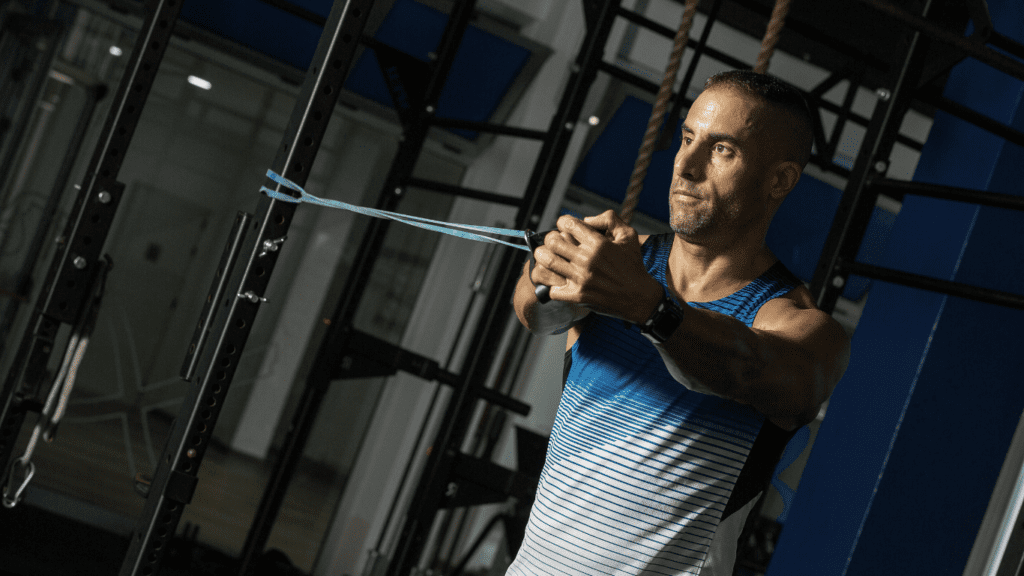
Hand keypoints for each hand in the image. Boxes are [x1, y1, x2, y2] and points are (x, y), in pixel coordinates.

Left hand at [531, 210, 661, 323]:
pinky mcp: (578, 296)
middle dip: (551, 238)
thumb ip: (609, 219)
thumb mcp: (628, 235)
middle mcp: (587, 260)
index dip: (563, 222)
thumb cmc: (633, 265)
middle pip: (552, 241)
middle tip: (554, 242)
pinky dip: (550, 284)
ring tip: (548, 257)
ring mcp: (581, 279)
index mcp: (598, 243)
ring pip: (547, 261)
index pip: (567, 224)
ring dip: (544, 257)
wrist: (639, 298)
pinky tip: (556, 280)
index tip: (565, 227)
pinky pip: (551, 288)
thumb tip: (585, 219)